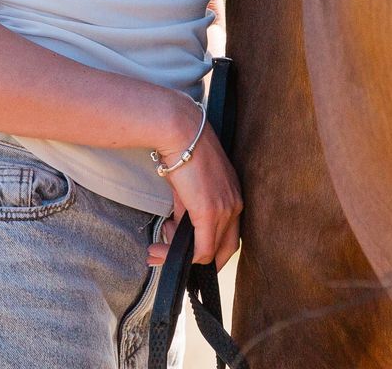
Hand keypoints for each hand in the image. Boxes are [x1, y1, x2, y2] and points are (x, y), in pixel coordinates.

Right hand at [144, 93, 240, 271]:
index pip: (230, 234)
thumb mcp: (189, 185)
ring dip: (180, 256)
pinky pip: (201, 249)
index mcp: (233, 195)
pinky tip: (159, 251)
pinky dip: (179, 256)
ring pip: (210, 252)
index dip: (208, 248)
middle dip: (199, 262)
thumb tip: (177, 229)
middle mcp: (235, 204)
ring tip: (156, 251)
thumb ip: (188, 210)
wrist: (179, 130)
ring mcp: (225, 209)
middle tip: (173, 260)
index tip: (183, 248)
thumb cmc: (182, 150)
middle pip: (226, 249)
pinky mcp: (209, 213)